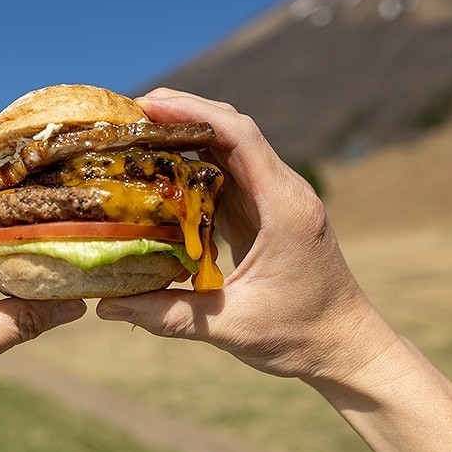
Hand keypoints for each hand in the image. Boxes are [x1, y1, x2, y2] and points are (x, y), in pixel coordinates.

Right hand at [97, 88, 381, 379]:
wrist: (347, 345)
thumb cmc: (299, 336)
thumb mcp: (231, 327)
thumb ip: (167, 315)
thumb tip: (105, 306)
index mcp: (283, 207)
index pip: (239, 136)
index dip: (192, 111)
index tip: (147, 105)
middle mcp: (284, 191)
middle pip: (233, 128)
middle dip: (183, 112)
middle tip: (131, 113)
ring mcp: (277, 198)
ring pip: (231, 146)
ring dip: (188, 133)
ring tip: (139, 132)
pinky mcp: (267, 210)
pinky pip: (230, 172)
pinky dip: (196, 162)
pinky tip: (163, 169)